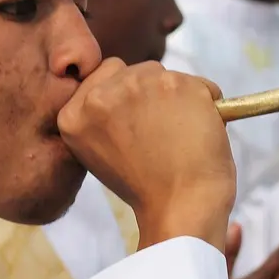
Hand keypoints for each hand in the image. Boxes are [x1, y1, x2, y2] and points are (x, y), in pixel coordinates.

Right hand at [58, 58, 236, 251]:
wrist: (181, 207)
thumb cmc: (146, 188)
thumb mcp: (101, 151)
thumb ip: (103, 115)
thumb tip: (128, 85)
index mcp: (73, 114)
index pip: (103, 75)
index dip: (125, 95)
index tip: (137, 120)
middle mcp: (100, 94)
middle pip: (134, 70)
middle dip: (149, 93)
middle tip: (160, 132)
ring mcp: (139, 85)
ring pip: (164, 74)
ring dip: (176, 97)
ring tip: (179, 135)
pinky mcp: (177, 83)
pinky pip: (198, 83)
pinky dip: (206, 103)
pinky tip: (199, 131)